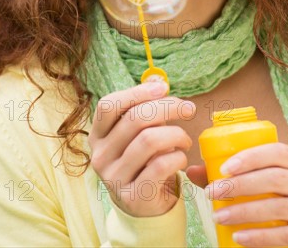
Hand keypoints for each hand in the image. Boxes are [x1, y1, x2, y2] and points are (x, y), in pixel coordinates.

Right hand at [87, 82, 195, 216]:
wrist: (144, 206)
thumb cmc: (144, 160)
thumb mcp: (140, 132)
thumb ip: (146, 107)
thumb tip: (157, 80)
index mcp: (98, 135)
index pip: (109, 105)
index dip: (137, 92)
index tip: (163, 88)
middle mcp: (101, 155)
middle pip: (134, 119)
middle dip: (168, 107)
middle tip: (189, 109)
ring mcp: (114, 178)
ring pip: (149, 140)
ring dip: (176, 134)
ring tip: (185, 139)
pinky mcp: (133, 196)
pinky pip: (160, 165)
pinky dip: (178, 156)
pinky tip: (181, 157)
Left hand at [186, 143, 287, 246]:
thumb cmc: (281, 198)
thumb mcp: (264, 182)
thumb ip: (231, 176)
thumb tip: (193, 171)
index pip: (278, 152)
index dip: (251, 157)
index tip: (224, 168)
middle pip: (276, 178)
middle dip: (241, 185)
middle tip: (213, 193)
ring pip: (280, 207)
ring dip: (245, 212)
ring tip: (219, 216)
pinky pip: (287, 236)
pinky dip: (260, 237)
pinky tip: (239, 236)